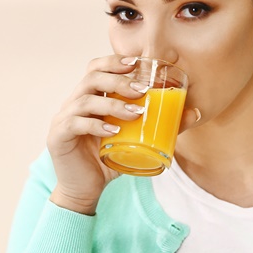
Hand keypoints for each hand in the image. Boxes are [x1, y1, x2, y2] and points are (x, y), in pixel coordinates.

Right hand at [47, 55, 202, 214]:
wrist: (84, 190)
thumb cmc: (108, 161)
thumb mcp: (135, 141)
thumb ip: (160, 126)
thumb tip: (194, 113)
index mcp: (89, 98)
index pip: (96, 68)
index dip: (114, 61)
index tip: (137, 62)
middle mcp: (74, 103)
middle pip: (91, 77)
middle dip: (119, 79)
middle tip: (143, 90)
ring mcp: (63, 119)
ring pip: (86, 100)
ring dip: (113, 103)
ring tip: (136, 113)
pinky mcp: (58, 137)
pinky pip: (76, 124)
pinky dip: (97, 125)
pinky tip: (114, 130)